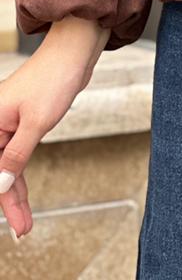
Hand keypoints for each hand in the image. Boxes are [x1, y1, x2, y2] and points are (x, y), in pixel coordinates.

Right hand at [0, 15, 109, 238]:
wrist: (73, 53)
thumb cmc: (54, 79)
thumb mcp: (36, 123)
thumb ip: (16, 156)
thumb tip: (0, 185)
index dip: (1, 197)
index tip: (11, 223)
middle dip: (9, 201)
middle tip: (22, 230)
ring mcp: (8, 124)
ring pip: (7, 166)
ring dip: (15, 193)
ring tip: (25, 223)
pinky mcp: (22, 123)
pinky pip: (17, 155)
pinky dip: (20, 174)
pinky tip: (21, 194)